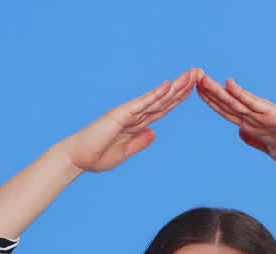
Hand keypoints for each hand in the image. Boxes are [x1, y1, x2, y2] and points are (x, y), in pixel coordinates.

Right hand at [61, 68, 201, 172]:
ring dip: (175, 87)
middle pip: (163, 100)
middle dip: (181, 88)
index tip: (192, 89)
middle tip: (198, 74)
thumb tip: (153, 133)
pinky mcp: (120, 115)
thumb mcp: (124, 152)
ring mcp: (128, 113)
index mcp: (136, 125)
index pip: (162, 109)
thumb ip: (139, 142)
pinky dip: (156, 94)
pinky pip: (142, 103)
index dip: (177, 99)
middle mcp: (134, 116)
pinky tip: (169, 85)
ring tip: (190, 75)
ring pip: (157, 98)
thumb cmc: (96, 157)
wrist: (77, 158)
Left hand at [195, 72, 275, 169]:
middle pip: (228, 103)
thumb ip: (255, 140)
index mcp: (255, 125)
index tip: (198, 92)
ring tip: (203, 79)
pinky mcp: (274, 115)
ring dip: (219, 91)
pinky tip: (229, 85)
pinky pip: (254, 103)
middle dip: (210, 92)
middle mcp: (258, 116)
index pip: (228, 112)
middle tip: (193, 78)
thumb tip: (240, 132)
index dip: (213, 103)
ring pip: (237, 101)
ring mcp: (265, 114)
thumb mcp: (269, 149)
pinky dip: (241, 94)